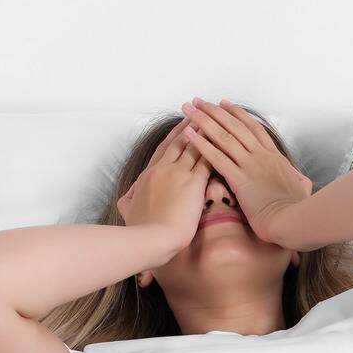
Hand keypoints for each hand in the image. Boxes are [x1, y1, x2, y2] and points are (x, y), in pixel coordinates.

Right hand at [117, 116, 213, 256]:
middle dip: (191, 127)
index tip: (182, 125)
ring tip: (214, 122)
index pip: (163, 149)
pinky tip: (225, 144)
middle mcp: (163, 169)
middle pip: (179, 142)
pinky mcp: (193, 184)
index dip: (174, 136)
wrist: (149, 238)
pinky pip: (207, 162)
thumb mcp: (127, 210)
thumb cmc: (139, 229)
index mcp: (148, 175)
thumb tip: (127, 198)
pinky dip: (215, 151)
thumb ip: (128, 200)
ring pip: (194, 147)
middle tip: (200, 114)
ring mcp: (178, 175)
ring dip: (205, 134)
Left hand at [179, 97, 312, 245]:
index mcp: (275, 157)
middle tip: (199, 101)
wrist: (293, 220)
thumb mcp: (301, 189)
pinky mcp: (239, 179)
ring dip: (204, 121)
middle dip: (214, 111)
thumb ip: (298, 180)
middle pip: (235, 126)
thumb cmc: (297, 209)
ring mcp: (250, 165)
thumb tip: (301, 181)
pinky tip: (189, 134)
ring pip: (224, 136)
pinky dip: (201, 143)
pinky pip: (217, 157)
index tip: (224, 104)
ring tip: (189, 110)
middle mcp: (261, 156)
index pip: (253, 128)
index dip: (237, 114)